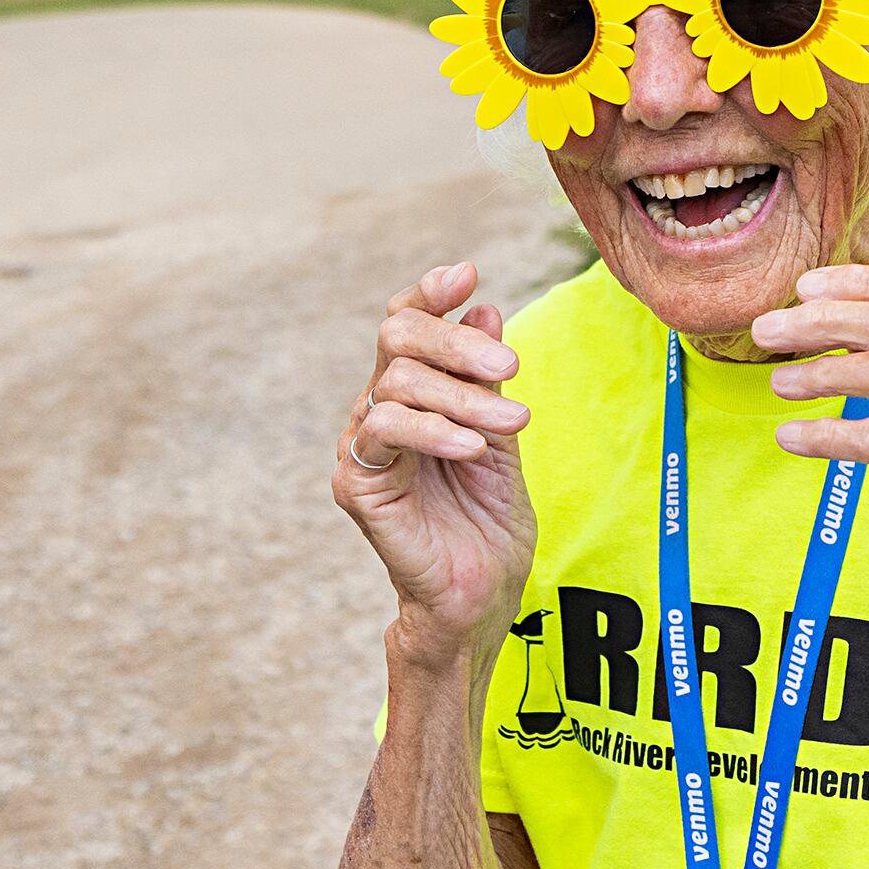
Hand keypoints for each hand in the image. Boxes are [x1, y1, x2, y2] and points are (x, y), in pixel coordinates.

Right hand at [334, 262, 535, 671]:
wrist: (480, 595)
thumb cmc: (489, 521)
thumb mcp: (501, 434)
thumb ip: (488, 379)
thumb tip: (485, 307)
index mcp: (412, 394)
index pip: (406, 324)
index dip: (430, 293)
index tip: (467, 273)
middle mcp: (378, 411)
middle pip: (397, 338)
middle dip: (456, 341)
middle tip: (511, 366)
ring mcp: (362, 447)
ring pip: (397, 382)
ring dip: (462, 396)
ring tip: (512, 424)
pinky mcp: (356, 484)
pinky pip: (385, 432)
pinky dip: (434, 431)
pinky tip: (473, 448)